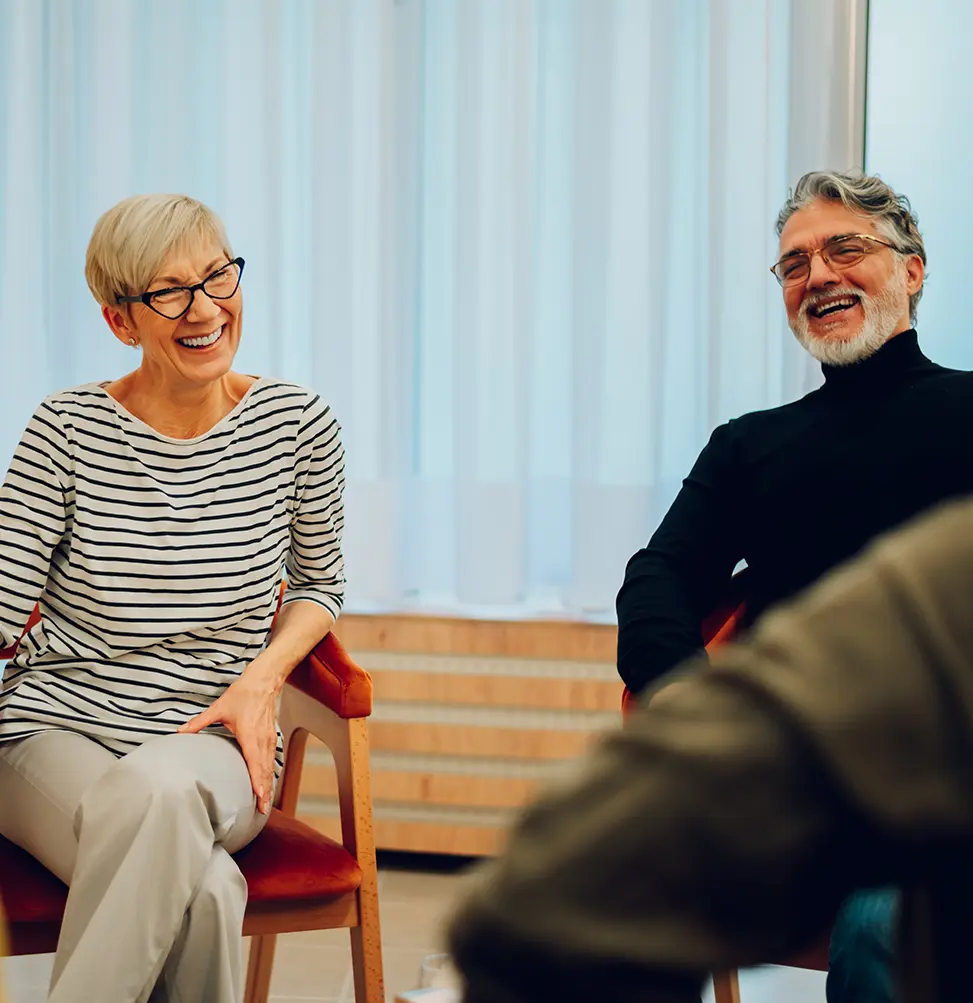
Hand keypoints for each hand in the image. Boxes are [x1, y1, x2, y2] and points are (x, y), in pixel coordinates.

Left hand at [178, 668, 277, 813]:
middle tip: (262, 811)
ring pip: (270, 766)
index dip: (257, 781)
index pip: (255, 763)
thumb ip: (199, 722)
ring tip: (266, 802)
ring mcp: (269, 738)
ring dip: (269, 784)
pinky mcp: (271, 736)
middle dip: (265, 791)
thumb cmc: (243, 694)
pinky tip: (268, 782)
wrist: (264, 681)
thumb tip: (179, 731)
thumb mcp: (219, 708)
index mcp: (250, 735)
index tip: (259, 798)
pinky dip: (270, 772)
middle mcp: (262, 739)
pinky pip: (273, 759)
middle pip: (265, 770)